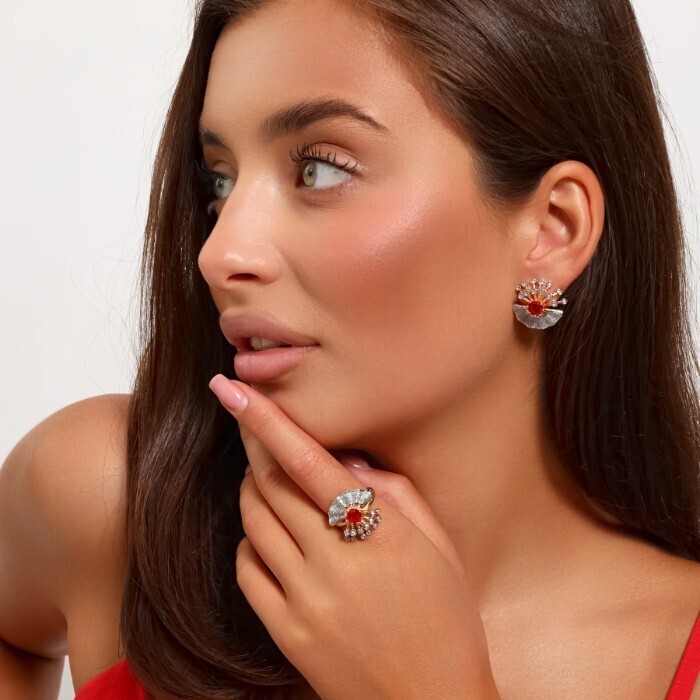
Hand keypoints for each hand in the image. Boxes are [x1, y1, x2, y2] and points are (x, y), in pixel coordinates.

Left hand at [208, 374, 499, 699]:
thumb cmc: (447, 621)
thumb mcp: (439, 546)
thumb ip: (394, 492)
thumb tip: (344, 460)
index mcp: (379, 534)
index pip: (308, 461)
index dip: (266, 420)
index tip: (232, 389)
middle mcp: (335, 563)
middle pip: (271, 485)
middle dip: (256, 449)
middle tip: (256, 432)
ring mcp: (305, 600)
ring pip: (254, 522)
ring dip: (254, 491)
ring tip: (268, 482)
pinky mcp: (286, 633)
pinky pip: (247, 569)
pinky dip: (251, 541)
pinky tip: (269, 537)